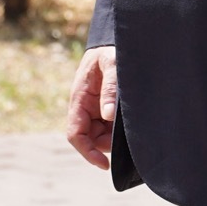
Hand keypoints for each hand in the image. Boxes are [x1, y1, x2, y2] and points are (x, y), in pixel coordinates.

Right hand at [65, 44, 118, 169]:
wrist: (115, 41)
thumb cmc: (110, 51)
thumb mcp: (111, 64)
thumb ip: (110, 86)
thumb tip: (108, 115)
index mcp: (79, 99)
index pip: (76, 134)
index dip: (88, 152)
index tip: (104, 164)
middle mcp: (85, 107)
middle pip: (91, 138)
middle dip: (107, 144)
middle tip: (126, 136)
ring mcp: (95, 109)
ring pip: (101, 135)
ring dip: (114, 136)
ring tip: (129, 121)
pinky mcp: (105, 108)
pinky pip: (109, 127)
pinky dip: (118, 129)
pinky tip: (130, 119)